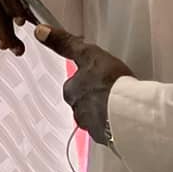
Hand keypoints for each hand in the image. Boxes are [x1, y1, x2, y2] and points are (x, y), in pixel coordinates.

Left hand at [32, 24, 135, 148]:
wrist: (132, 113)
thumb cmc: (110, 83)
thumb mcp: (87, 54)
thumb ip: (65, 44)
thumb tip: (40, 32)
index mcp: (71, 92)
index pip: (74, 85)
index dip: (87, 79)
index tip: (99, 77)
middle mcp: (77, 112)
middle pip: (83, 102)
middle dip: (94, 97)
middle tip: (111, 90)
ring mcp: (92, 127)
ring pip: (95, 117)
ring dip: (104, 112)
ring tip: (121, 104)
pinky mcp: (107, 139)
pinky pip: (108, 131)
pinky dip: (115, 125)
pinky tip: (125, 118)